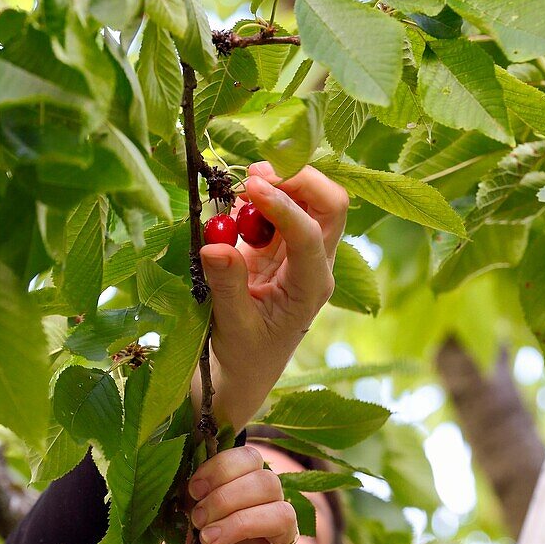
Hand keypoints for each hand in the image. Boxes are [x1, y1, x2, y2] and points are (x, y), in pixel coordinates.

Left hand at [173, 445, 298, 543]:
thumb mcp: (186, 529)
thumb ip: (186, 506)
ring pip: (284, 515)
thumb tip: (174, 483)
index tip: (193, 489)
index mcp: (248, 494)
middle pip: (269, 482)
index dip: (222, 467)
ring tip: (208, 540)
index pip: (251, 459)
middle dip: (227, 496)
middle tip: (198, 519)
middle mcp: (270, 514)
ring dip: (241, 523)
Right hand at [194, 162, 348, 430]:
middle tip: (253, 174)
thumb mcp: (233, 326)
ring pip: (310, 199)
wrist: (245, 369)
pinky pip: (281, 207)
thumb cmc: (244, 355)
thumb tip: (214, 245)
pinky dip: (261, 195)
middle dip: (298, 179)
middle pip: (330, 204)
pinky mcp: (282, 246)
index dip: (283, 206)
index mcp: (311, 287)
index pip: (309, 234)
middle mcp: (316, 264)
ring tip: (240, 188)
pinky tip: (237, 204)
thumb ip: (227, 285)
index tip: (249, 186)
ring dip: (280, 182)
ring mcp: (302, 252)